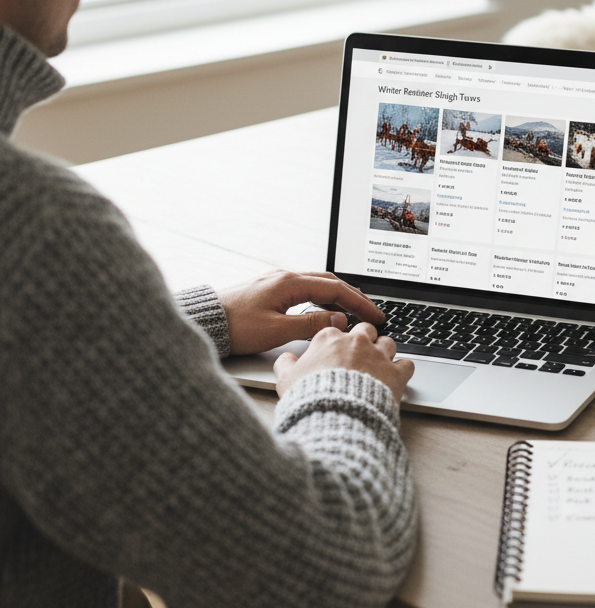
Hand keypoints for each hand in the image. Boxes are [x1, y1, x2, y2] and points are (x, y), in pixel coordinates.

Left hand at [217, 270, 384, 355]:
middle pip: (329, 282)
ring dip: (338, 297)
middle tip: (372, 313)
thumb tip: (339, 320)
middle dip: (354, 297)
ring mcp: (277, 282)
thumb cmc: (236, 327)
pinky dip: (322, 298)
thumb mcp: (277, 330)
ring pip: (317, 285)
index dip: (359, 303)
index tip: (376, 315)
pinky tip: (326, 309)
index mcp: (290, 283)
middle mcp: (285, 277)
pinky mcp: (270, 290)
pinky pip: (305, 290)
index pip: (335, 289)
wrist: (205, 321)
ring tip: (355, 312)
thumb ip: (311, 324)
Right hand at [274, 323, 413, 404]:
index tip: (337, 351)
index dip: (338, 342)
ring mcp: (378, 356)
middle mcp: (356, 342)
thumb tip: (285, 360)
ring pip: (388, 343)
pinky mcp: (396, 373)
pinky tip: (397, 377)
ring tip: (379, 366)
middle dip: (365, 340)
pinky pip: (407, 364)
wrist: (336, 415)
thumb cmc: (310, 397)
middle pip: (366, 330)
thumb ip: (285, 365)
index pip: (337, 330)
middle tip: (360, 356)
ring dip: (385, 352)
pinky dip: (403, 370)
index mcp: (329, 339)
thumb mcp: (286, 380)